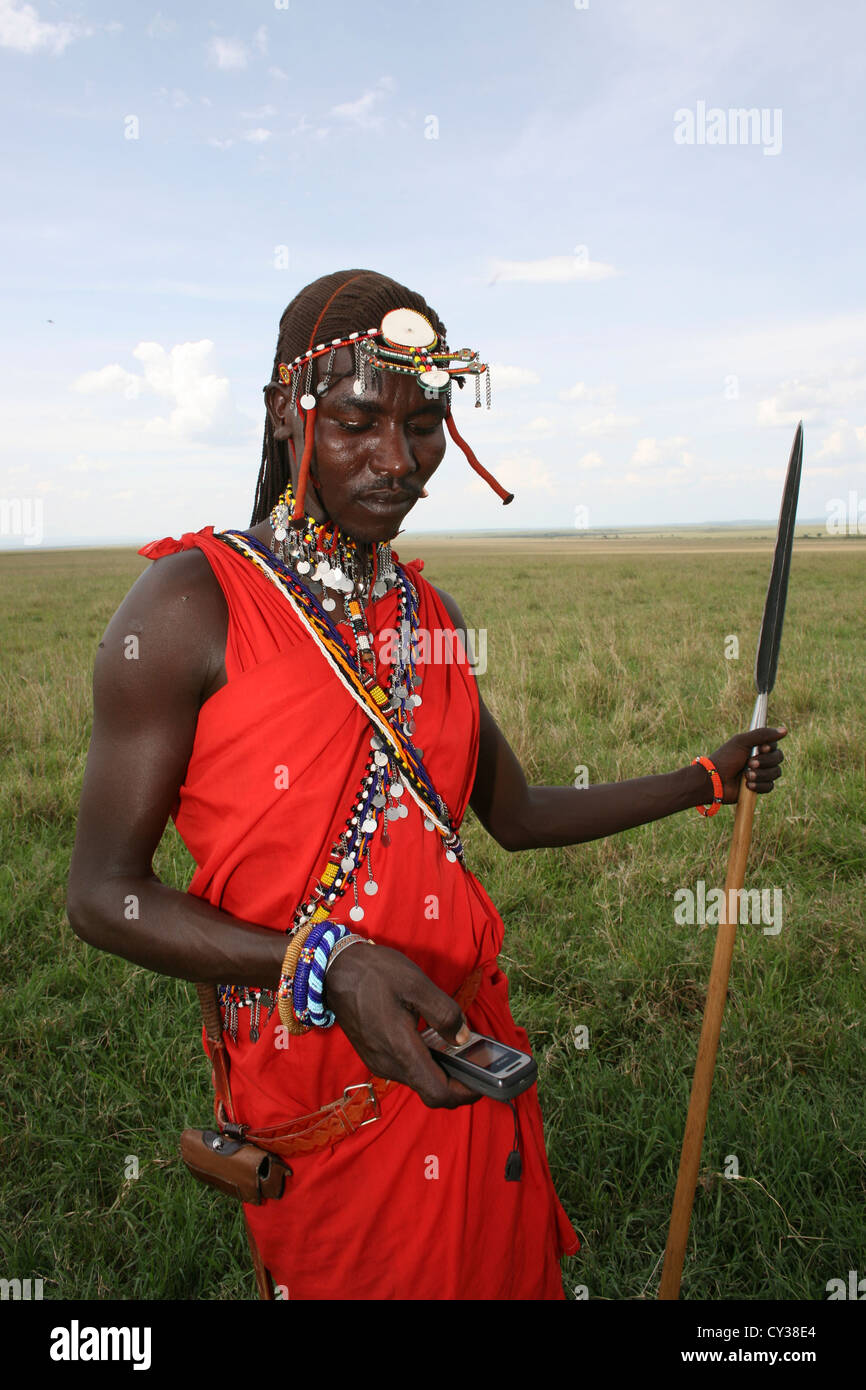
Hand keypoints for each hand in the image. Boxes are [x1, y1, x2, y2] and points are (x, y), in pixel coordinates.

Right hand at [324, 943, 480, 1108]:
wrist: (333, 969)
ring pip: (418, 1080)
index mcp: (401, 1051)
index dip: (464, 1093)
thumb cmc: (376, 973)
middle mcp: (388, 1065)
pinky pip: (405, 1070)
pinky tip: (432, 1042)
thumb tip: (462, 1038)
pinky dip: (424, 1064)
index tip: (483, 1081)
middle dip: (457, 1082)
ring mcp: (378, 1062)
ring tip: (457, 1048)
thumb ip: (444, 1013)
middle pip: (430, 1090)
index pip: (438, 1093)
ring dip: (440, 1072)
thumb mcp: (417, 984)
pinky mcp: (373, 1056)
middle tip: (476, 1061)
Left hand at [703, 726, 787, 803]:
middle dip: (765, 762)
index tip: (761, 749)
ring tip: (745, 775)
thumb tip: (785, 730)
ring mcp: (760, 773)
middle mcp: (760, 758)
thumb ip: (762, 734)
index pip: (774, 745)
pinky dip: (759, 785)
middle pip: (778, 758)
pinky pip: (770, 786)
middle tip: (749, 763)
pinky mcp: (759, 787)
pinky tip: (747, 785)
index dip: (770, 748)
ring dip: (761, 774)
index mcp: (756, 746)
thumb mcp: (742, 742)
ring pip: (776, 773)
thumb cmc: (726, 758)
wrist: (714, 780)